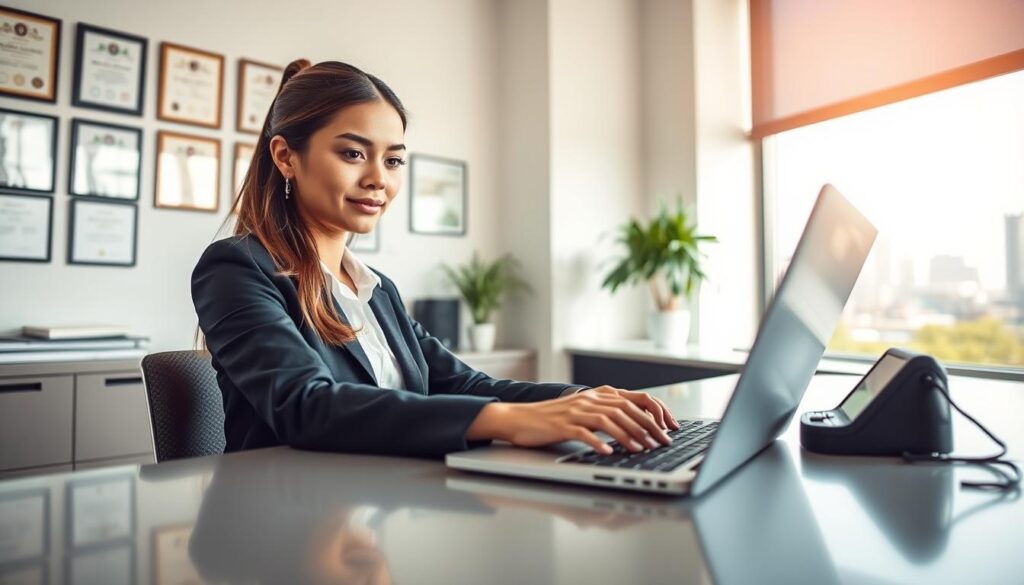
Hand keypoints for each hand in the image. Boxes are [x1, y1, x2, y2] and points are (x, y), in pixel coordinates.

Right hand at [466, 386, 679, 454]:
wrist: (518, 418)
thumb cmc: (552, 419)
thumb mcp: (584, 411)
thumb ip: (607, 413)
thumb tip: (639, 426)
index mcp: (598, 394)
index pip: (636, 397)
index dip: (657, 411)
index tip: (670, 427)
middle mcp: (589, 399)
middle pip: (627, 409)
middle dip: (649, 426)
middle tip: (663, 442)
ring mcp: (575, 411)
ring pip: (609, 419)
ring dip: (629, 435)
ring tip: (642, 449)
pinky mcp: (561, 425)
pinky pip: (583, 433)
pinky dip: (598, 442)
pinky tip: (609, 453)